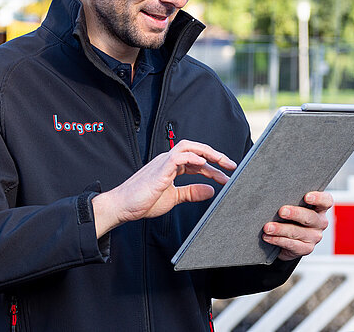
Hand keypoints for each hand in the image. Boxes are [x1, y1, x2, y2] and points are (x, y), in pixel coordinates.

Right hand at [92, 140, 235, 237]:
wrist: (122, 206)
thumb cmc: (142, 201)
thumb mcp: (173, 198)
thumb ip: (191, 193)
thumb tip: (210, 190)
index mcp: (170, 167)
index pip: (196, 161)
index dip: (213, 168)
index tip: (226, 176)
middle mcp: (167, 161)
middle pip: (195, 148)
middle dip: (215, 155)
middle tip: (231, 165)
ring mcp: (162, 163)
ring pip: (187, 147)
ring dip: (207, 152)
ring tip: (222, 161)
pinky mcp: (159, 170)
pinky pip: (177, 157)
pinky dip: (191, 157)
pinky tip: (203, 163)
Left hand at [263, 191, 332, 260]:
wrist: (286, 238)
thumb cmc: (288, 216)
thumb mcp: (291, 205)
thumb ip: (288, 199)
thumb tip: (272, 194)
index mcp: (319, 208)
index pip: (325, 201)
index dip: (318, 198)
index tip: (306, 197)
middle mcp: (320, 222)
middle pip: (310, 217)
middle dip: (295, 214)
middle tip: (281, 211)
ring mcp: (314, 237)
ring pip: (297, 232)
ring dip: (280, 229)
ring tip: (267, 227)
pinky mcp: (306, 248)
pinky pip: (292, 244)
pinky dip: (278, 240)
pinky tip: (268, 237)